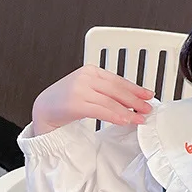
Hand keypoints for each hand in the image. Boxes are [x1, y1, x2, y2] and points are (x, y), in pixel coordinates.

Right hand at [31, 64, 153, 134]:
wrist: (44, 109)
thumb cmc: (67, 101)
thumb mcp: (88, 89)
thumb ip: (105, 91)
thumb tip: (130, 101)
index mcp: (91, 71)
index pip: (118, 79)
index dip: (135, 88)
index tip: (148, 95)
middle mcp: (85, 77)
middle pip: (117, 89)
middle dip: (135, 100)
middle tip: (147, 108)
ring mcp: (79, 90)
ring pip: (110, 101)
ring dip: (128, 111)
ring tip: (139, 118)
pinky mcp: (75, 104)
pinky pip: (100, 110)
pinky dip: (115, 116)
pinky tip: (125, 120)